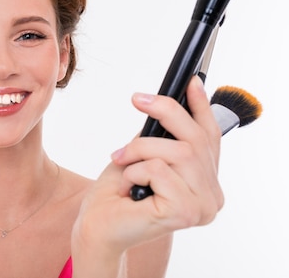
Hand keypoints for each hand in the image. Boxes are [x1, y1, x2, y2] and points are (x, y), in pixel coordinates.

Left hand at [73, 76, 223, 261]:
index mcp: (205, 181)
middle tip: (138, 99)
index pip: (210, 138)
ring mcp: (202, 206)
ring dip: (141, 149)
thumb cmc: (116, 193)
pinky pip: (161, 170)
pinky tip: (128, 187)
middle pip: (196, 139)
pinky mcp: (184, 212)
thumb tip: (167, 103)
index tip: (191, 81)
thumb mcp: (142, 154)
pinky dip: (137, 170)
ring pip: (178, 151)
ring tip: (122, 160)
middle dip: (165, 112)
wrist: (95, 225)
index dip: (201, 107)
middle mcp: (211, 195)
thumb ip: (163, 137)